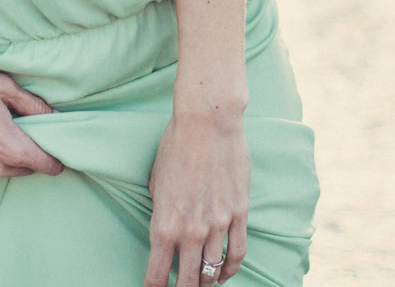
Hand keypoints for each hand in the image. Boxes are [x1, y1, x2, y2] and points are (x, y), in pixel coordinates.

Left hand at [144, 110, 250, 285]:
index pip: (156, 275)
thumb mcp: (156, 182)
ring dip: (205, 282)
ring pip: (212, 271)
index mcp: (164, 225)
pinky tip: (223, 275)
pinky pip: (236, 253)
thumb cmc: (175, 146)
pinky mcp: (238, 214)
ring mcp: (217, 225)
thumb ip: (161, 210)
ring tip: (201, 284)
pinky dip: (230, 270)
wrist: (207, 123)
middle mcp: (190, 232)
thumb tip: (166, 228)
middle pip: (187, 281)